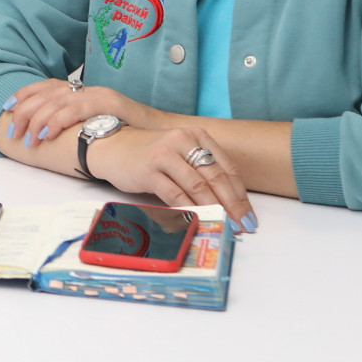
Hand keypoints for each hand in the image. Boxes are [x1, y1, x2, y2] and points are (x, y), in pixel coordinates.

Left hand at [3, 78, 163, 147]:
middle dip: (24, 111)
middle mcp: (88, 88)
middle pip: (46, 93)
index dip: (23, 96)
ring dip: (38, 119)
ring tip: (28, 138)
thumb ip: (75, 125)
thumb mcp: (96, 126)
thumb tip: (46, 135)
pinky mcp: (109, 104)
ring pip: (57, 100)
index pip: (46, 86)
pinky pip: (77, 108)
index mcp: (82, 91)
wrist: (163, 132)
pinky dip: (58, 120)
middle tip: (13, 131)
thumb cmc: (129, 133)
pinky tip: (47, 133)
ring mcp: (98, 94)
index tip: (6, 109)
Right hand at [87, 124, 257, 231]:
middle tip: (243, 225)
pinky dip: (188, 210)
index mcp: (196, 136)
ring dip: (214, 210)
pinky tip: (197, 221)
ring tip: (225, 226)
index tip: (249, 214)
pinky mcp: (148, 170)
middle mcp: (182, 141)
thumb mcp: (180, 152)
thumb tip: (229, 203)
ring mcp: (165, 155)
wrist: (112, 147)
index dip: (240, 194)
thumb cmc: (151, 154)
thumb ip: (202, 170)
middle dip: (233, 205)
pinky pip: (174, 194)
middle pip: (216, 177)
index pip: (226, 167)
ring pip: (197, 187)